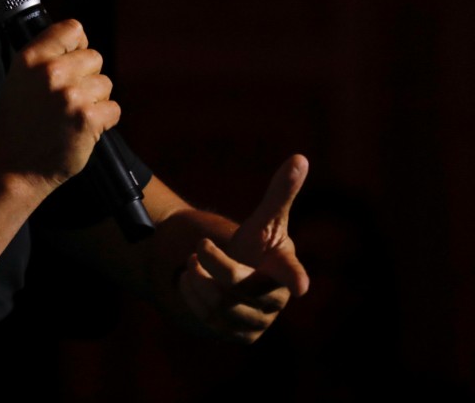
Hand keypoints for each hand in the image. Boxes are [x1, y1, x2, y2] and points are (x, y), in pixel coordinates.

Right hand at [0, 19, 120, 189]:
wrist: (16, 167)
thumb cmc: (19, 123)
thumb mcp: (19, 79)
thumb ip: (45, 57)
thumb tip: (77, 42)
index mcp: (30, 58)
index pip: (73, 29)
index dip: (78, 45)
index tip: (73, 61)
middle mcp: (50, 72)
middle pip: (95, 57)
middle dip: (88, 77)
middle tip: (68, 99)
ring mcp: (70, 95)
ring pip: (105, 84)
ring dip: (95, 101)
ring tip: (71, 116)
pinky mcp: (87, 118)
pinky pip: (113, 109)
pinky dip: (103, 122)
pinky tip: (82, 129)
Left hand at [179, 154, 310, 342]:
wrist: (238, 281)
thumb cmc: (258, 247)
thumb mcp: (264, 221)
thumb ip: (280, 193)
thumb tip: (300, 157)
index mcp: (284, 267)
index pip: (290, 271)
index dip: (294, 276)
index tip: (300, 285)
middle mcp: (276, 299)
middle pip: (237, 286)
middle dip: (213, 265)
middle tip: (198, 248)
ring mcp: (260, 321)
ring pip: (220, 305)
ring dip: (198, 282)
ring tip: (193, 266)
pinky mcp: (241, 336)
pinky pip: (209, 320)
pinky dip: (194, 297)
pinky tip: (194, 284)